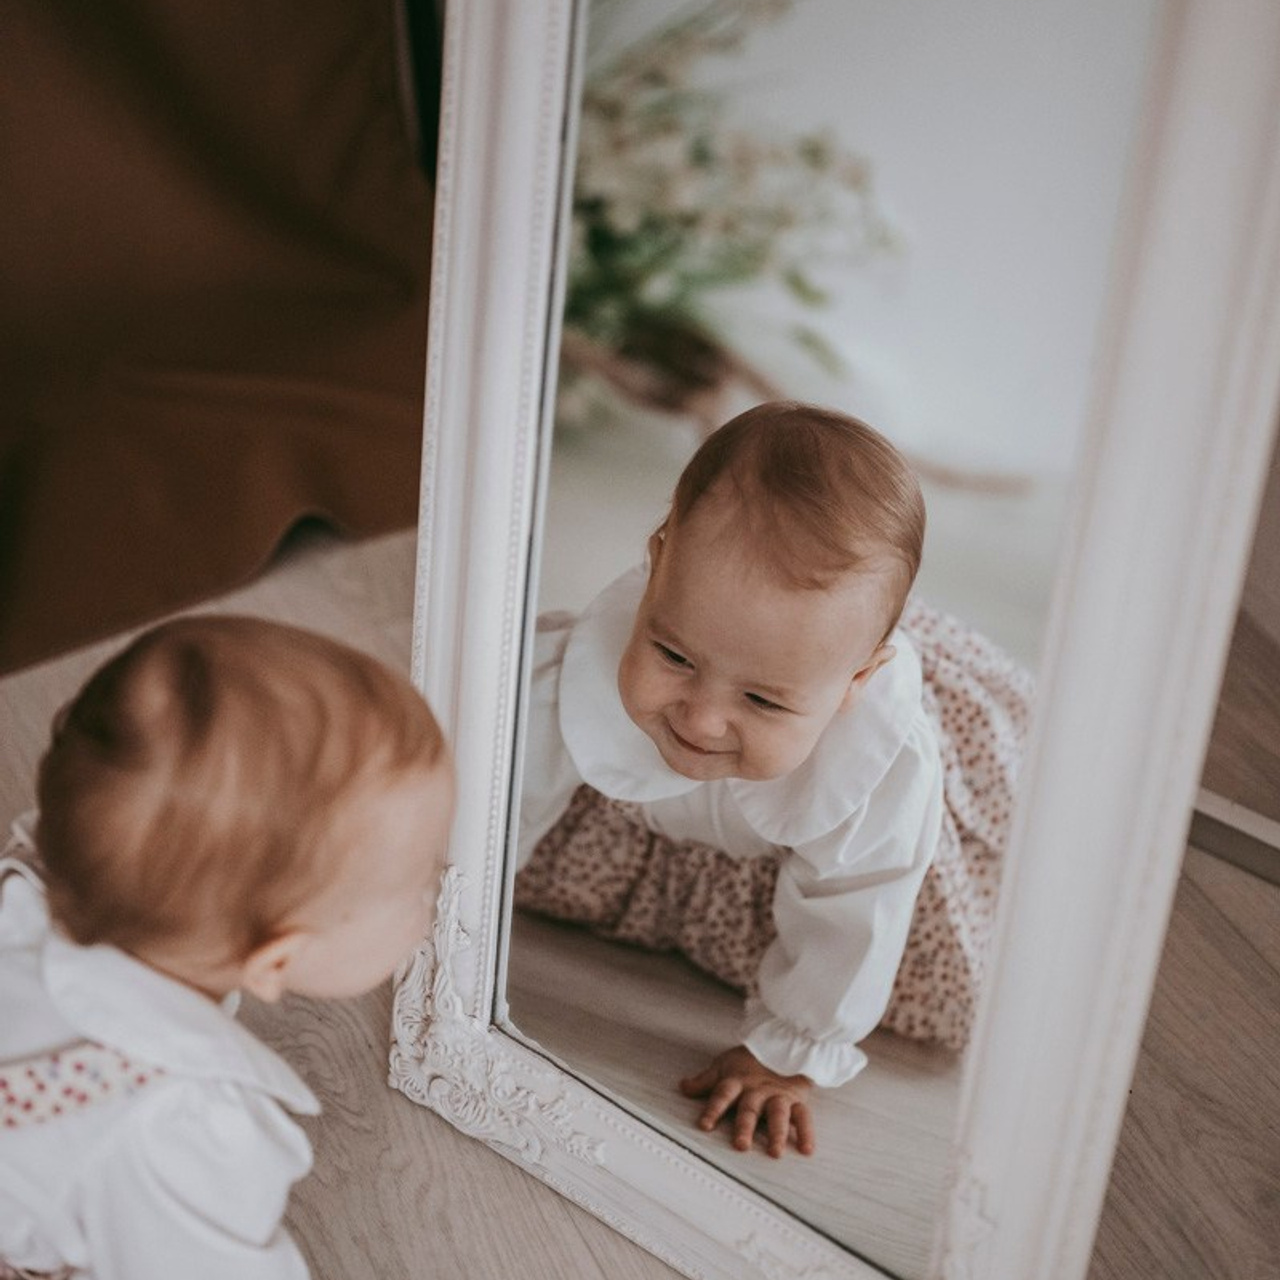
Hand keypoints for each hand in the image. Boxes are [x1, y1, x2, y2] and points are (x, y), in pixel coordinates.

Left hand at [679, 1045, 814, 1157]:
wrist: (782, 1041)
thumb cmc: (750, 1059)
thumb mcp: (724, 1065)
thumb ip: (705, 1081)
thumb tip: (684, 1087)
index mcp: (737, 1082)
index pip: (722, 1095)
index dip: (713, 1109)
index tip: (705, 1126)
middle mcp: (757, 1090)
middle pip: (750, 1108)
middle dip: (745, 1126)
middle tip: (741, 1145)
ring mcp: (777, 1095)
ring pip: (777, 1113)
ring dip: (777, 1133)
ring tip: (775, 1152)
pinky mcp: (796, 1099)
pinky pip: (803, 1116)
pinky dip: (806, 1132)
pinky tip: (806, 1149)